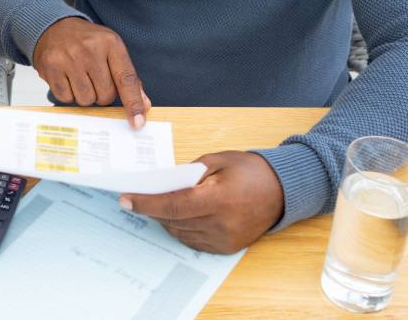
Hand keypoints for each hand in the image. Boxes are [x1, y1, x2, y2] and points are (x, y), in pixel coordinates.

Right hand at [33, 17, 149, 127]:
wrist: (55, 27)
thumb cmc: (88, 43)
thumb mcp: (112, 51)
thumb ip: (129, 78)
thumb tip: (143, 106)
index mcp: (111, 43)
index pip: (126, 79)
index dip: (133, 103)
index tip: (138, 122)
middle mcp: (89, 49)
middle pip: (105, 96)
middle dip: (102, 94)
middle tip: (95, 79)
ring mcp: (68, 58)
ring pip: (85, 100)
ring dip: (85, 96)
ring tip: (80, 78)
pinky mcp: (50, 67)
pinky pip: (65, 98)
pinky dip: (68, 94)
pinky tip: (67, 78)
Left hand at [118, 151, 284, 253]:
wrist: (283, 190)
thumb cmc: (249, 170)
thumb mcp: (216, 160)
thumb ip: (187, 173)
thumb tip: (160, 185)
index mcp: (219, 199)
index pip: (173, 205)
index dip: (146, 203)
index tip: (125, 199)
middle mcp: (222, 223)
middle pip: (173, 220)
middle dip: (152, 209)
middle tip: (136, 197)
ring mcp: (225, 238)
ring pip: (180, 232)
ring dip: (166, 220)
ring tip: (158, 204)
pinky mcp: (227, 247)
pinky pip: (193, 240)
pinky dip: (181, 228)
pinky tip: (179, 216)